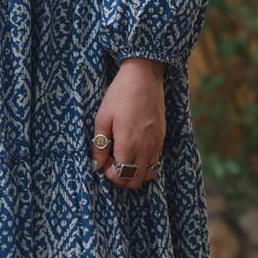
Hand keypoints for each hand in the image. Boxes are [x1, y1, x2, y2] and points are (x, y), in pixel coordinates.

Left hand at [89, 57, 164, 189]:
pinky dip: (146, 164)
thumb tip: (95, 166)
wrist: (144, 77)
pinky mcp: (162, 137)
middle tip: (112, 161)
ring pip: (148, 175)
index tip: (103, 161)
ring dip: (135, 172)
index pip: (121, 176)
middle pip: (135, 181)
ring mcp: (156, 144)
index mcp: (128, 144)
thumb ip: (99, 145)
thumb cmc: (119, 95)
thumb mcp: (102, 118)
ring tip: (124, 157)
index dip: (110, 174)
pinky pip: (156, 162)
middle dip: (121, 177)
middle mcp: (145, 148)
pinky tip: (135, 150)